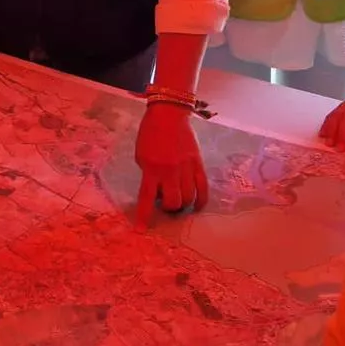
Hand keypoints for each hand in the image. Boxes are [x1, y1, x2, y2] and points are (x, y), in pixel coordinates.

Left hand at [134, 102, 208, 229]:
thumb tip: (156, 193)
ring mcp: (186, 168)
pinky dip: (200, 200)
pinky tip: (197, 206)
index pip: (146, 198)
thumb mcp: (141, 155)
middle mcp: (170, 170)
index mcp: (151, 168)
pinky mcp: (198, 164)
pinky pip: (203, 188)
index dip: (144, 216)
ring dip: (182, 204)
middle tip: (164, 204)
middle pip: (173, 202)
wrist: (169, 115)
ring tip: (178, 200)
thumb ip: (148, 175)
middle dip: (168, 208)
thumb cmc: (150, 134)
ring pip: (188, 197)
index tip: (141, 230)